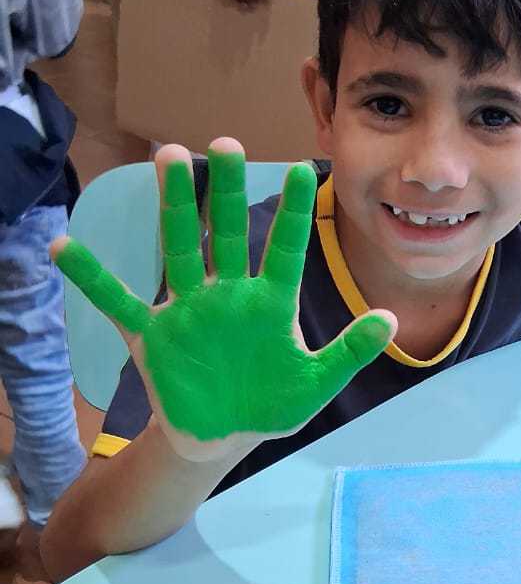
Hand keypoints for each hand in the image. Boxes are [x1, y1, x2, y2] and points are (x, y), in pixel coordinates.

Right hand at [52, 140, 395, 462]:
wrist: (222, 437)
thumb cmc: (270, 405)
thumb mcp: (315, 383)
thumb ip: (349, 352)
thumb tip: (390, 321)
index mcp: (270, 303)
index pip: (283, 249)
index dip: (292, 213)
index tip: (304, 169)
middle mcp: (227, 294)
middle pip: (224, 234)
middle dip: (224, 192)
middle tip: (225, 146)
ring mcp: (187, 310)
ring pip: (178, 249)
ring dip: (173, 206)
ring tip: (169, 157)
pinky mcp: (152, 334)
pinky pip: (118, 301)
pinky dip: (93, 278)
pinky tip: (67, 247)